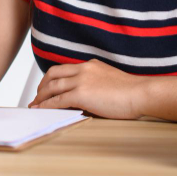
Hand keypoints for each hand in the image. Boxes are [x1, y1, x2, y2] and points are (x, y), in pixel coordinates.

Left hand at [29, 59, 148, 119]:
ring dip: (41, 96)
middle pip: (53, 74)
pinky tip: (41, 110)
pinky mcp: (81, 94)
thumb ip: (96, 84)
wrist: (141, 94)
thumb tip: (85, 98)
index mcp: (90, 65)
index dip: (52, 78)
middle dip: (42, 85)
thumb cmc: (132, 92)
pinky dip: (46, 105)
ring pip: (52, 86)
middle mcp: (83, 69)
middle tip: (38, 96)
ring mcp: (81, 80)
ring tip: (35, 105)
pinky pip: (57, 100)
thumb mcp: (110, 81)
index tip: (47, 86)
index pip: (65, 69)